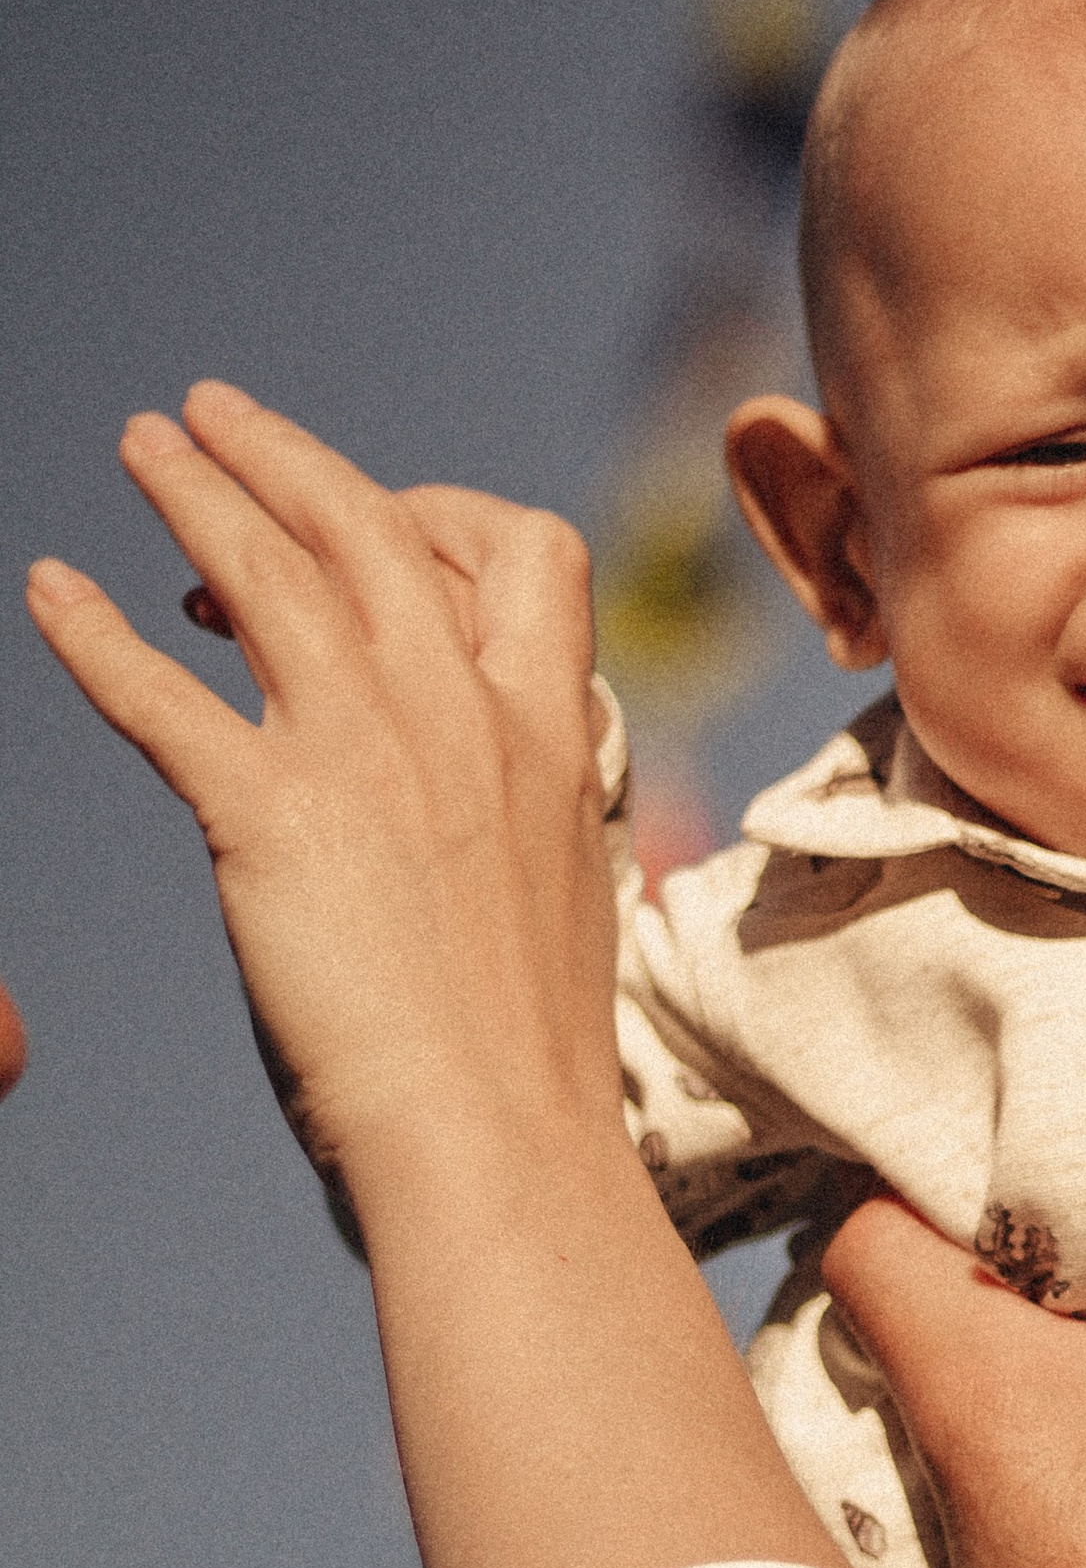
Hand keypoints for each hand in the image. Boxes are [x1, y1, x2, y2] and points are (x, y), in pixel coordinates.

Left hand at [29, 383, 843, 1567]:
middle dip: (284, 454)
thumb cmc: (531, 1065)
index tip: (368, 536)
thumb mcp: (553, 900)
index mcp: (548, 734)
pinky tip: (49, 597)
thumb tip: (460, 819)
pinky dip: (94, 636)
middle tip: (210, 419)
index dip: (438, 515)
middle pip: (371, 523)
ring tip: (141, 450)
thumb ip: (509, 822)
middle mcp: (463, 718)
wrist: (506, 1148)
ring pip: (268, 568)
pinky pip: (160, 696)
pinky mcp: (270, 819)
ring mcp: (369, 758)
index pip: (523, 550)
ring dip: (193, 494)